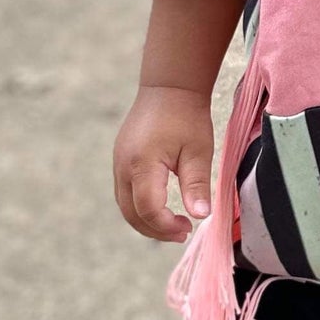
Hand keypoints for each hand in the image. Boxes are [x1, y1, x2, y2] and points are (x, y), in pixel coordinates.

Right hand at [112, 83, 216, 242]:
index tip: (189, 227)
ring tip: (174, 225)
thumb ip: (197, 185)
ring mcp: (118, 162)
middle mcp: (124, 166)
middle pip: (131, 213)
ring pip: (125, 205)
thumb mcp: (198, 151)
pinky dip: (140, 207)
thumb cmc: (186, 116)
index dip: (167, 226)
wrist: (169, 86)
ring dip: (146, 221)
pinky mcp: (120, 159)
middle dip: (155, 230)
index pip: (148, 209)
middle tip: (183, 233)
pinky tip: (162, 207)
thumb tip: (201, 216)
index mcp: (142, 164)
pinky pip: (124, 192)